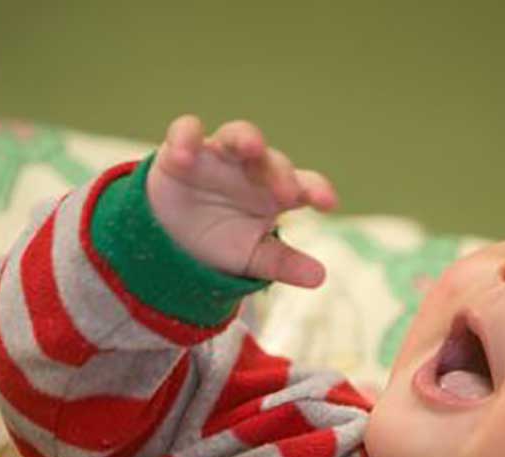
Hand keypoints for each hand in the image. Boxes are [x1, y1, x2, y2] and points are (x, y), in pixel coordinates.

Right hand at [146, 114, 338, 287]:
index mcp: (277, 192)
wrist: (176, 238)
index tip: (328, 204)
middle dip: (280, 174)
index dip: (316, 190)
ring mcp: (219, 155)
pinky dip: (185, 140)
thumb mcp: (254, 258)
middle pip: (272, 161)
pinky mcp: (181, 151)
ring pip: (235, 135)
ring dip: (244, 137)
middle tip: (288, 193)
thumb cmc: (224, 240)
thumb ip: (283, 263)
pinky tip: (183, 159)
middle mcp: (252, 167)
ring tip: (250, 146)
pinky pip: (185, 132)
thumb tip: (319, 277)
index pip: (305, 185)